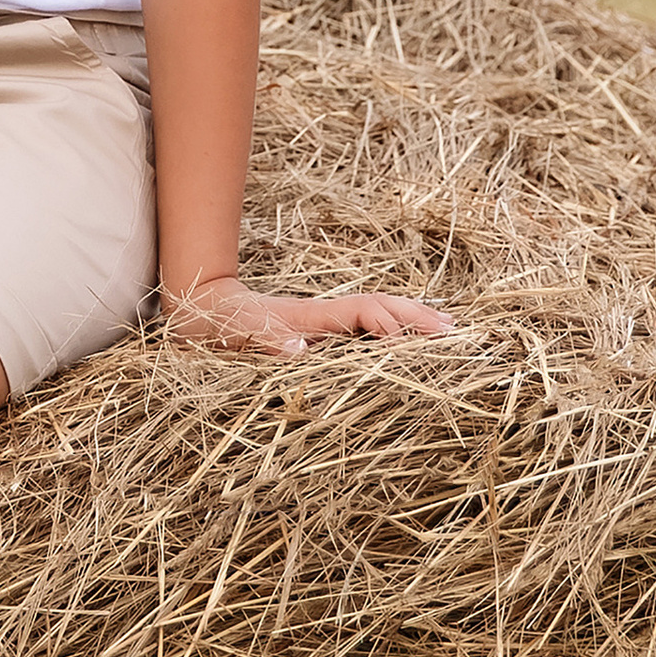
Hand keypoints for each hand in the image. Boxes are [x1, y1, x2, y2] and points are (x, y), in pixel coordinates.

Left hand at [162, 274, 453, 358]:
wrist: (200, 310)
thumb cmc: (219, 323)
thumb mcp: (238, 333)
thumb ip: (266, 339)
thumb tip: (296, 350)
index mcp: (312, 316)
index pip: (363, 312)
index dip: (388, 323)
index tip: (410, 340)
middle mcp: (325, 316)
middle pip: (381, 307)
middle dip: (417, 317)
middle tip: (455, 332)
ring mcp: (324, 323)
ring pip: (378, 314)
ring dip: (412, 320)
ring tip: (447, 330)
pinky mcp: (319, 333)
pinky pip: (365, 329)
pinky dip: (392, 331)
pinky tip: (407, 343)